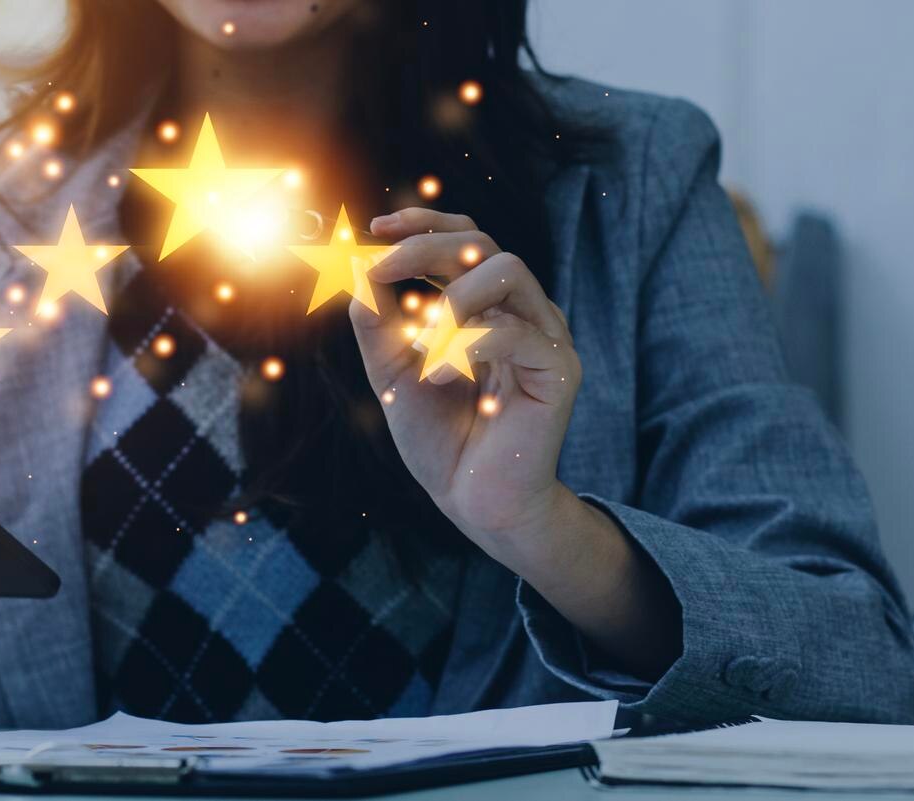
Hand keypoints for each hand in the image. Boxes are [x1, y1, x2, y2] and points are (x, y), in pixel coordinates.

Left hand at [350, 209, 683, 678]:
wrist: (473, 501)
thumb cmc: (439, 438)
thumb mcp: (391, 372)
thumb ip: (377, 321)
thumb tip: (355, 267)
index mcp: (487, 304)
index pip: (466, 236)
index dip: (424, 221)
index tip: (377, 227)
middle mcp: (521, 310)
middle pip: (482, 242)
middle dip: (424, 247)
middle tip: (379, 268)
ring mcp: (545, 336)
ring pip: (507, 271)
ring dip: (450, 295)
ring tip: (418, 339)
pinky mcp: (558, 369)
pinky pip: (512, 332)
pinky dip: (462, 347)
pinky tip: (436, 378)